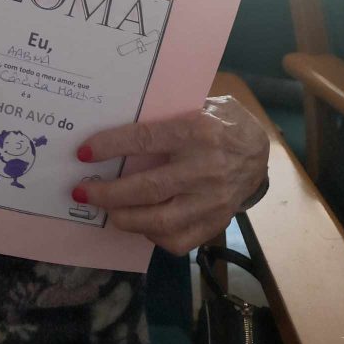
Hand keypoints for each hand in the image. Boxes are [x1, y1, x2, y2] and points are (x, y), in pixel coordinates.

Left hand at [73, 97, 269, 255]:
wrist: (261, 151)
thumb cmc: (219, 121)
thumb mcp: (197, 105)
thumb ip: (164, 116)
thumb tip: (115, 122)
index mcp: (197, 131)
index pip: (144, 140)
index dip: (110, 147)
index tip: (83, 153)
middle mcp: (205, 167)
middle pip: (147, 187)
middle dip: (109, 192)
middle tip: (83, 190)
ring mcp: (213, 199)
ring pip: (161, 219)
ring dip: (125, 218)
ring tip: (106, 211)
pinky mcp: (217, 221)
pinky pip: (179, 238)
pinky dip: (153, 234)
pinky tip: (140, 223)